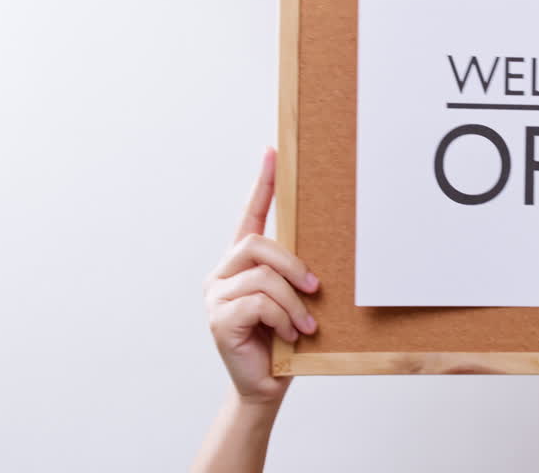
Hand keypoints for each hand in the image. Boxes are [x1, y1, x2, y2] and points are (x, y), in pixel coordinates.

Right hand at [203, 147, 319, 406]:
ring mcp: (216, 296)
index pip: (250, 214)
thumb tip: (322, 254)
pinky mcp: (218, 319)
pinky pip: (258, 303)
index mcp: (242, 263)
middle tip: (316, 287)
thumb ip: (296, 274)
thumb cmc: (284, 340)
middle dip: (292, 264)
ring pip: (262, 277)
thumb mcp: (295, 300)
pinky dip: (283, 318)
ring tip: (305, 325)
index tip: (272, 151)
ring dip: (293, 302)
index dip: (262, 183)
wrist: (266, 385)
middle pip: (257, 243)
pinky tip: (290, 334)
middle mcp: (222, 273)